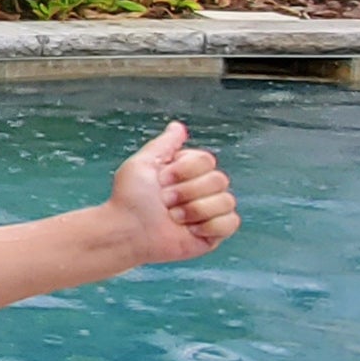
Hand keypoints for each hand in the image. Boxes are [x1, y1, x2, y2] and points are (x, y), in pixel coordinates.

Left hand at [113, 121, 237, 263]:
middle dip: (187, 191)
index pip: (207, 160)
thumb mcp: (143, 162)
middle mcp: (201, 189)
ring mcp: (209, 212)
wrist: (128, 230)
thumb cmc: (130, 198)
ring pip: (227, 200)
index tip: (161, 180)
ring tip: (174, 217)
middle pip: (219, 179)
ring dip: (195, 209)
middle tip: (164, 201)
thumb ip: (164, 144)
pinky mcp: (213, 234)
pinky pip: (231, 222)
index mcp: (187, 172)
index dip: (184, 170)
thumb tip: (178, 126)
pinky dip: (210, 226)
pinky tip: (190, 230)